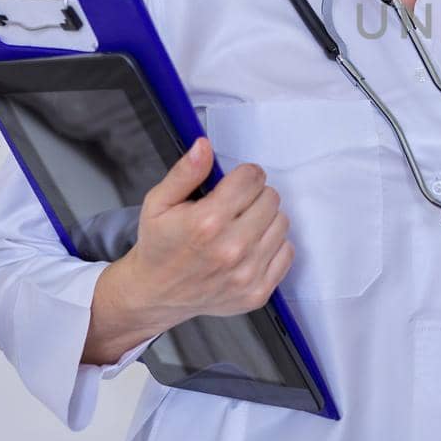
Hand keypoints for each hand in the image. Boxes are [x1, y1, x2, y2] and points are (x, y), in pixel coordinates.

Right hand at [89, 137, 293, 360]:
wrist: (153, 294)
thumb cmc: (158, 246)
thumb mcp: (159, 202)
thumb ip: (185, 172)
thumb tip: (204, 146)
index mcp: (206, 222)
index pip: (252, 178)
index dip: (244, 176)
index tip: (235, 183)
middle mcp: (231, 249)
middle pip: (271, 198)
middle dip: (254, 196)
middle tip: (236, 206)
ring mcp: (246, 274)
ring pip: (282, 223)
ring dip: (265, 220)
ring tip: (241, 227)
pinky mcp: (257, 292)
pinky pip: (287, 252)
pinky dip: (273, 246)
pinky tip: (250, 248)